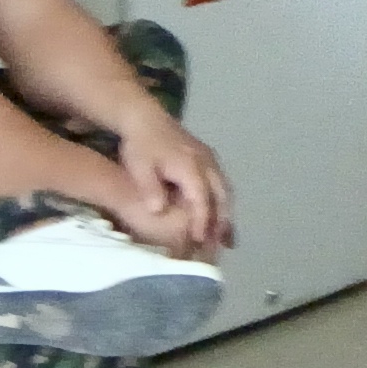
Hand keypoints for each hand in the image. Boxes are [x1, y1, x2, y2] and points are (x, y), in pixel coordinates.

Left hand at [112, 115, 232, 255]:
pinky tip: (222, 217)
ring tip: (227, 239)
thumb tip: (159, 211)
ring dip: (227, 214)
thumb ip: (150, 188)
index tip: (200, 242)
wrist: (146, 120)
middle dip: (222, 222)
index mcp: (190, 166)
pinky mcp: (208, 160)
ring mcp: (210, 160)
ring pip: (225, 190)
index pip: (201, 198)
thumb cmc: (140, 147)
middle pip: (221, 196)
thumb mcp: (139, 168)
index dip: (202, 221)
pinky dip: (224, 203)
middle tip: (221, 247)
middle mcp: (206, 163)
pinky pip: (222, 184)